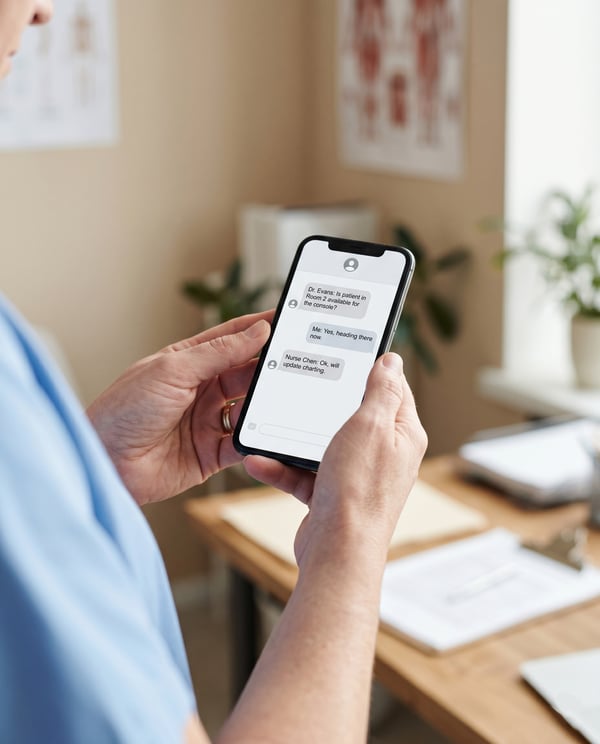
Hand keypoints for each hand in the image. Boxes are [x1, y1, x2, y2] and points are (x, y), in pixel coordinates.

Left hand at [87, 312, 271, 504]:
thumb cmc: (123, 411)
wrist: (105, 464)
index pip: (232, 338)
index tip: (288, 320)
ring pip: (249, 408)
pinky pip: (243, 445)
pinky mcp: (210, 454)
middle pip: (245, 374)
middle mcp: (200, 390)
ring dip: (265, 404)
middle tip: (296, 363)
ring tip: (283, 397)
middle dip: (268, 368)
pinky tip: (268, 434)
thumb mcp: (173, 370)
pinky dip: (257, 441)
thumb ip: (219, 352)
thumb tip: (257, 331)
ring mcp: (207, 422)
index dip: (260, 329)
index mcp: (188, 362)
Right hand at [244, 353, 426, 565]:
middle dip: (323, 405)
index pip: (392, 390)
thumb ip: (381, 390)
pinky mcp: (331, 495)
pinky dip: (283, 468)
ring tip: (269, 429)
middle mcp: (384, 455)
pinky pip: (304, 473)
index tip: (348, 354)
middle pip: (352, 416)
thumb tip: (391, 361)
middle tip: (303, 386)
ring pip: (322, 445)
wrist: (337, 551)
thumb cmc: (359, 491)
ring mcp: (357, 476)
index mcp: (402, 435)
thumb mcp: (371, 425)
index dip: (372, 370)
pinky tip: (260, 461)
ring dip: (293, 439)